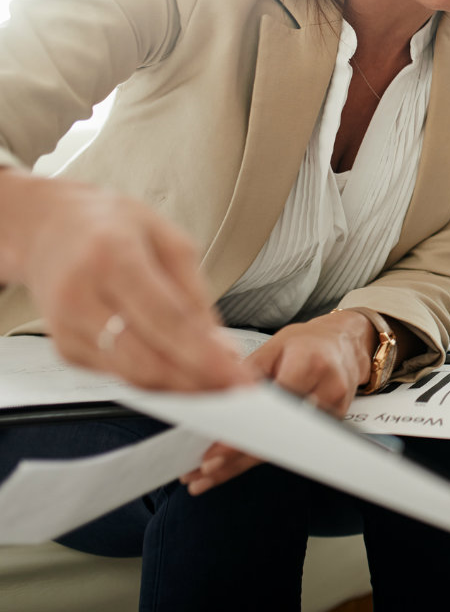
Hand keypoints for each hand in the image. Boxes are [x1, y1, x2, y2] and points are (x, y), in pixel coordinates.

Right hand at [0, 170, 248, 390]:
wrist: (49, 228)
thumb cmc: (112, 227)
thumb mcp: (168, 239)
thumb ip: (195, 293)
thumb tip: (220, 345)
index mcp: (112, 256)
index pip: (165, 319)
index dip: (204, 355)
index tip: (235, 375)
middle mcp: (80, 294)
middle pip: (145, 357)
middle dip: (195, 380)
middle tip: (233, 388)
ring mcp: (67, 326)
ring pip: (131, 374)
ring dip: (179, 385)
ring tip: (215, 382)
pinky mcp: (64, 347)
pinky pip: (118, 373)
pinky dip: (154, 377)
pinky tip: (179, 370)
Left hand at [182, 310, 375, 493]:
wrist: (347, 343)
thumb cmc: (308, 342)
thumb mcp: (274, 346)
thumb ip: (246, 374)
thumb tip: (215, 402)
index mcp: (309, 364)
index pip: (273, 408)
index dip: (243, 432)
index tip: (214, 451)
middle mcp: (327, 390)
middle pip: (278, 436)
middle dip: (237, 458)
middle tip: (203, 471)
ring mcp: (334, 411)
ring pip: (283, 448)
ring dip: (244, 464)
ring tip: (210, 474)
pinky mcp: (332, 426)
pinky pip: (292, 447)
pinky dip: (262, 455)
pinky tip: (236, 464)